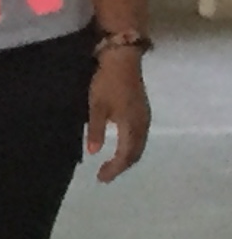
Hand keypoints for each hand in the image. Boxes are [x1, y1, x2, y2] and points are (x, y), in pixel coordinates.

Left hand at [87, 48, 150, 180]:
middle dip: (121, 166)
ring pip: (139, 145)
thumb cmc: (106, 82)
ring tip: (112, 165)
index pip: (126, 155)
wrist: (123, 59)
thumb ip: (97, 130)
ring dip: (127, 157)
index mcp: (132, 126)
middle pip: (135, 153)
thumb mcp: (96, 106)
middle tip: (105, 175)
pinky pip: (140, 136)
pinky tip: (121, 146)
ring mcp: (144, 116)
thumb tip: (94, 153)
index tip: (101, 178)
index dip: (114, 169)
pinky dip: (131, 146)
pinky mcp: (142, 110)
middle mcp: (142, 124)